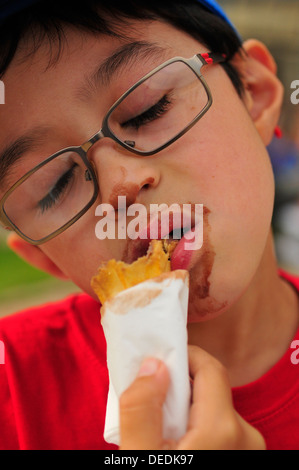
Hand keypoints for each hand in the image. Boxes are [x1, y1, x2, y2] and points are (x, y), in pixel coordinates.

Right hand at [119, 345, 265, 449]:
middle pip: (209, 387)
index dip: (182, 357)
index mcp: (224, 429)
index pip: (209, 367)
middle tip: (152, 400)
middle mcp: (246, 434)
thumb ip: (142, 409)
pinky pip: (219, 425)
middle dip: (179, 386)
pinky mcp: (242, 454)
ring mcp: (248, 447)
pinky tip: (176, 439)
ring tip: (160, 424)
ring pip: (213, 407)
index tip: (156, 363)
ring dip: (186, 407)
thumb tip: (154, 364)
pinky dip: (197, 424)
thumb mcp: (140, 455)